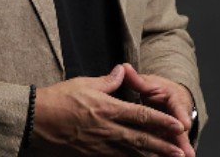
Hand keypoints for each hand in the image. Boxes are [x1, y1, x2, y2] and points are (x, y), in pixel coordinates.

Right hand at [31, 65, 187, 155]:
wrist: (37, 120)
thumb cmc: (59, 98)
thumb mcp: (84, 83)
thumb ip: (107, 81)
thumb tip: (122, 71)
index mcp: (107, 109)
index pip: (141, 115)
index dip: (161, 121)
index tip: (178, 125)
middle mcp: (107, 130)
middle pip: (141, 139)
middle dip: (164, 146)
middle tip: (182, 152)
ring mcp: (100, 146)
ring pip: (132, 153)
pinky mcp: (91, 155)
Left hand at [121, 64, 195, 156]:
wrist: (170, 100)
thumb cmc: (159, 91)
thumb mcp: (150, 83)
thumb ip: (137, 79)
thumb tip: (124, 67)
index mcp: (175, 101)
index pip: (179, 108)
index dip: (181, 116)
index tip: (183, 124)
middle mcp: (179, 119)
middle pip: (181, 132)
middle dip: (183, 142)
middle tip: (187, 154)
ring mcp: (176, 133)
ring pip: (177, 145)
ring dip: (176, 152)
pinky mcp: (170, 143)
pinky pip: (168, 150)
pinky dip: (165, 154)